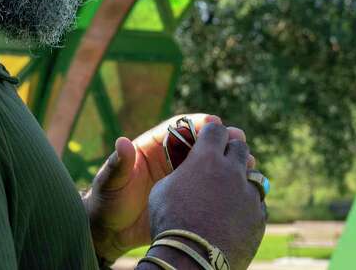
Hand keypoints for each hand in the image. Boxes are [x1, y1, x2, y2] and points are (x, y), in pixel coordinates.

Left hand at [82, 114, 253, 262]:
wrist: (111, 232)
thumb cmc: (107, 202)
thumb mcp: (110, 182)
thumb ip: (119, 164)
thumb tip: (123, 142)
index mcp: (153, 147)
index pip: (179, 127)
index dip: (198, 123)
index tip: (215, 123)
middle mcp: (171, 158)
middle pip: (202, 142)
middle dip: (222, 139)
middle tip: (239, 140)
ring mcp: (183, 178)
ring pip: (212, 163)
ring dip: (229, 160)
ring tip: (247, 163)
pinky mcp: (191, 197)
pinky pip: (212, 187)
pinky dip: (227, 184)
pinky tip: (243, 187)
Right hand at [147, 121, 266, 269]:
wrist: (191, 258)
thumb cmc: (170, 221)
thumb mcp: (162, 189)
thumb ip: (180, 171)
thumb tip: (187, 169)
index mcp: (206, 158)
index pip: (216, 129)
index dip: (211, 131)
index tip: (208, 137)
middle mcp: (232, 170)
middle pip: (239, 147)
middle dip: (230, 149)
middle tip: (221, 159)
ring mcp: (249, 193)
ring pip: (253, 174)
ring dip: (242, 176)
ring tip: (230, 187)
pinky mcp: (259, 215)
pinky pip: (257, 201)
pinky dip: (247, 203)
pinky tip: (235, 211)